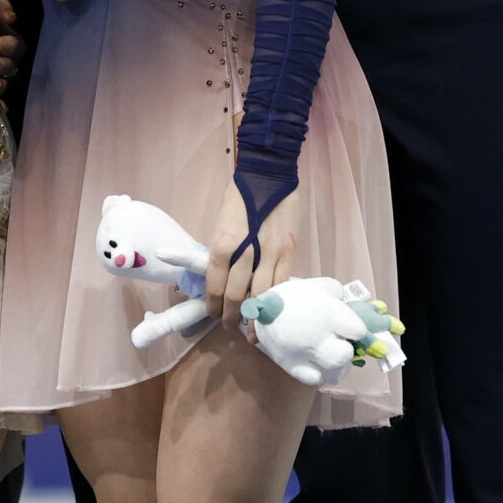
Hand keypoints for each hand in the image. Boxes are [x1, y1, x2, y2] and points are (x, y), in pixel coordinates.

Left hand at [205, 184, 298, 327]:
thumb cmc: (239, 197)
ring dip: (256, 315)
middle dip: (231, 316)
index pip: (215, 285)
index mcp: (223, 244)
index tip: (213, 315)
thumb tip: (221, 277)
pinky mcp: (289, 252)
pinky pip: (282, 284)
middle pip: (237, 295)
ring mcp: (270, 254)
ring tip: (252, 328)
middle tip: (230, 326)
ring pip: (262, 295)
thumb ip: (222, 252)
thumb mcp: (221, 224)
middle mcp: (245, 253)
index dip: (213, 305)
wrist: (268, 174)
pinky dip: (276, 300)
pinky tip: (273, 310)